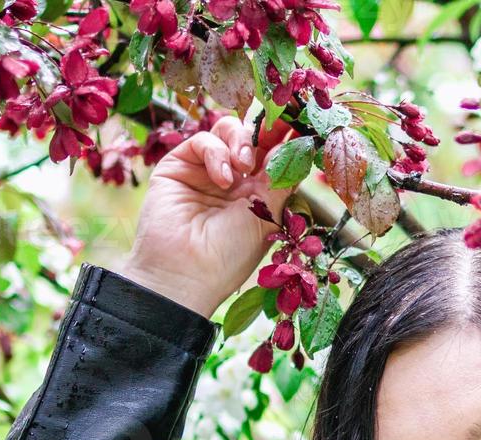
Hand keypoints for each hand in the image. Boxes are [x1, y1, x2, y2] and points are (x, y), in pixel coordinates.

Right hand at [114, 115, 303, 319]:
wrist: (186, 273)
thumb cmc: (230, 255)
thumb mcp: (268, 216)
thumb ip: (282, 179)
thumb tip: (298, 145)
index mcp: (257, 195)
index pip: (273, 157)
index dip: (286, 139)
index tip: (302, 125)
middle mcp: (233, 180)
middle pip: (253, 138)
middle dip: (267, 130)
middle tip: (279, 128)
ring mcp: (205, 171)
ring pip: (228, 131)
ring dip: (242, 141)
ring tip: (244, 167)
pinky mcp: (179, 166)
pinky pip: (203, 141)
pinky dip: (217, 153)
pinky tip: (223, 179)